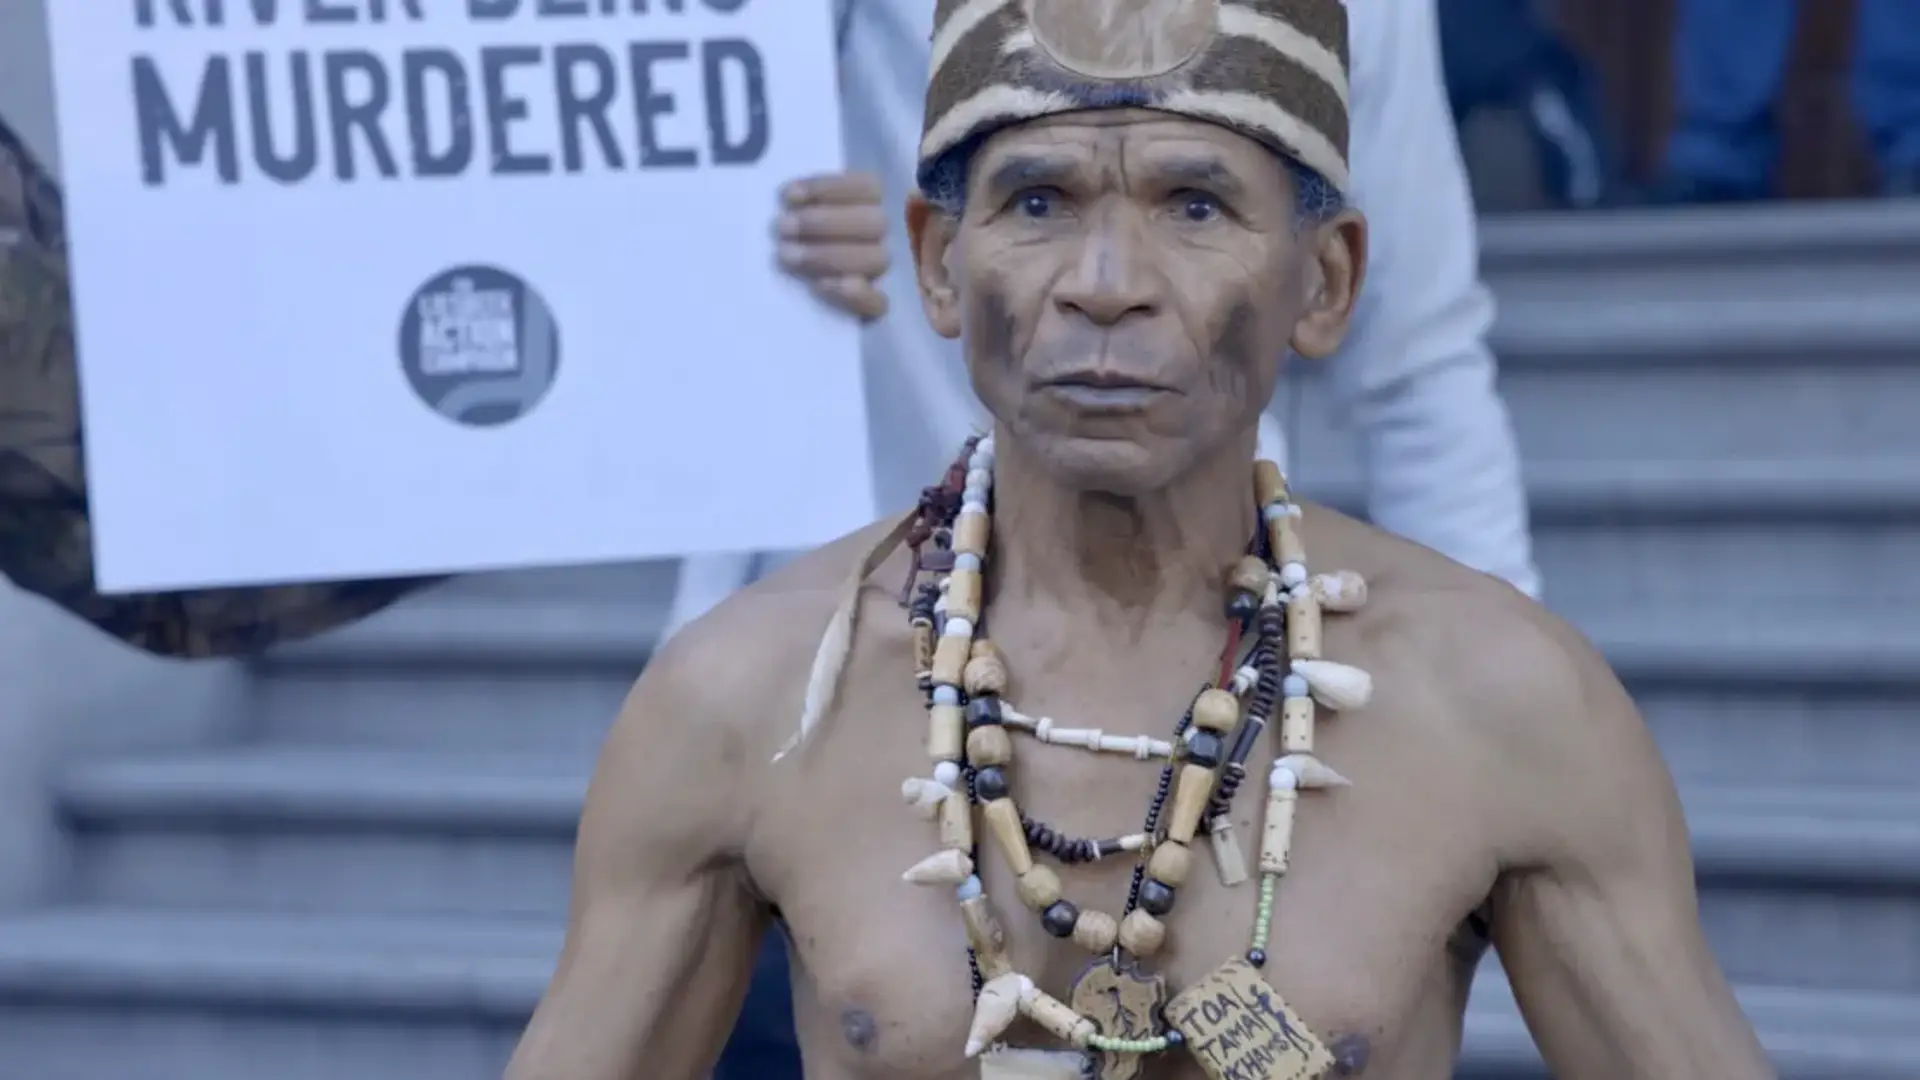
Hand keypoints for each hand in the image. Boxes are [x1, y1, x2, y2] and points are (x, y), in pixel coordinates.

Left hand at [775, 172, 889, 322]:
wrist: (774, 308)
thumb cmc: (785, 243)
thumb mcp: (794, 215)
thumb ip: (803, 201)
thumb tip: (790, 195)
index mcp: (871, 206)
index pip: (870, 187)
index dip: (831, 188)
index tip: (788, 197)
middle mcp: (886, 238)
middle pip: (876, 223)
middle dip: (823, 223)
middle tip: (782, 228)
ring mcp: (885, 275)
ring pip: (878, 259)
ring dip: (829, 255)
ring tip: (786, 255)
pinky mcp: (876, 310)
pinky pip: (880, 304)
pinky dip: (854, 296)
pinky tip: (820, 287)